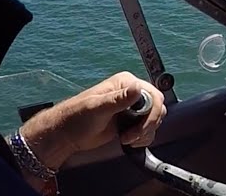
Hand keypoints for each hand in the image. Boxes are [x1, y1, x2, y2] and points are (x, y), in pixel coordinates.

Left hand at [18, 71, 166, 169]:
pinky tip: (129, 142)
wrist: (67, 135)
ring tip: (127, 140)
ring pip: (155, 119)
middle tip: (132, 136)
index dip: (152, 113)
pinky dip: (143, 138)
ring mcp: (133, 108)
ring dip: (145, 133)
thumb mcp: (97, 107)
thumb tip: (138, 88)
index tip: (141, 128)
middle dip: (148, 124)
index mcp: (126, 84)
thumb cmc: (77, 117)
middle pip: (157, 108)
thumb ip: (118, 99)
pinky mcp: (131, 122)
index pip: (153, 95)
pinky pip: (148, 129)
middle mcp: (133, 94)